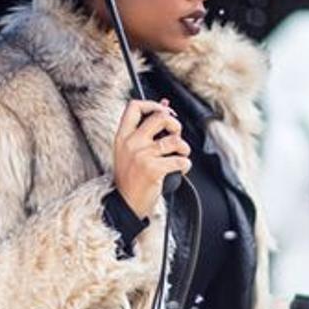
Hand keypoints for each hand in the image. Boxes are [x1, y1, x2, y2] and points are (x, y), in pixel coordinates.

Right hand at [113, 98, 191, 218]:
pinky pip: (180, 160)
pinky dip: (186, 165)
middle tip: (175, 135)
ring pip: (175, 140)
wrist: (126, 204)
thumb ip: (145, 129)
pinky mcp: (153, 169)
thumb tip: (165, 106)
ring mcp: (142, 156)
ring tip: (180, 155)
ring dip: (184, 148)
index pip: (134, 107)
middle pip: (160, 117)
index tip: (164, 111)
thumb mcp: (130, 151)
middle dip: (175, 125)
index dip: (153, 104)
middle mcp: (131, 143)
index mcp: (123, 136)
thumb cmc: (129, 179)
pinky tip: (180, 169)